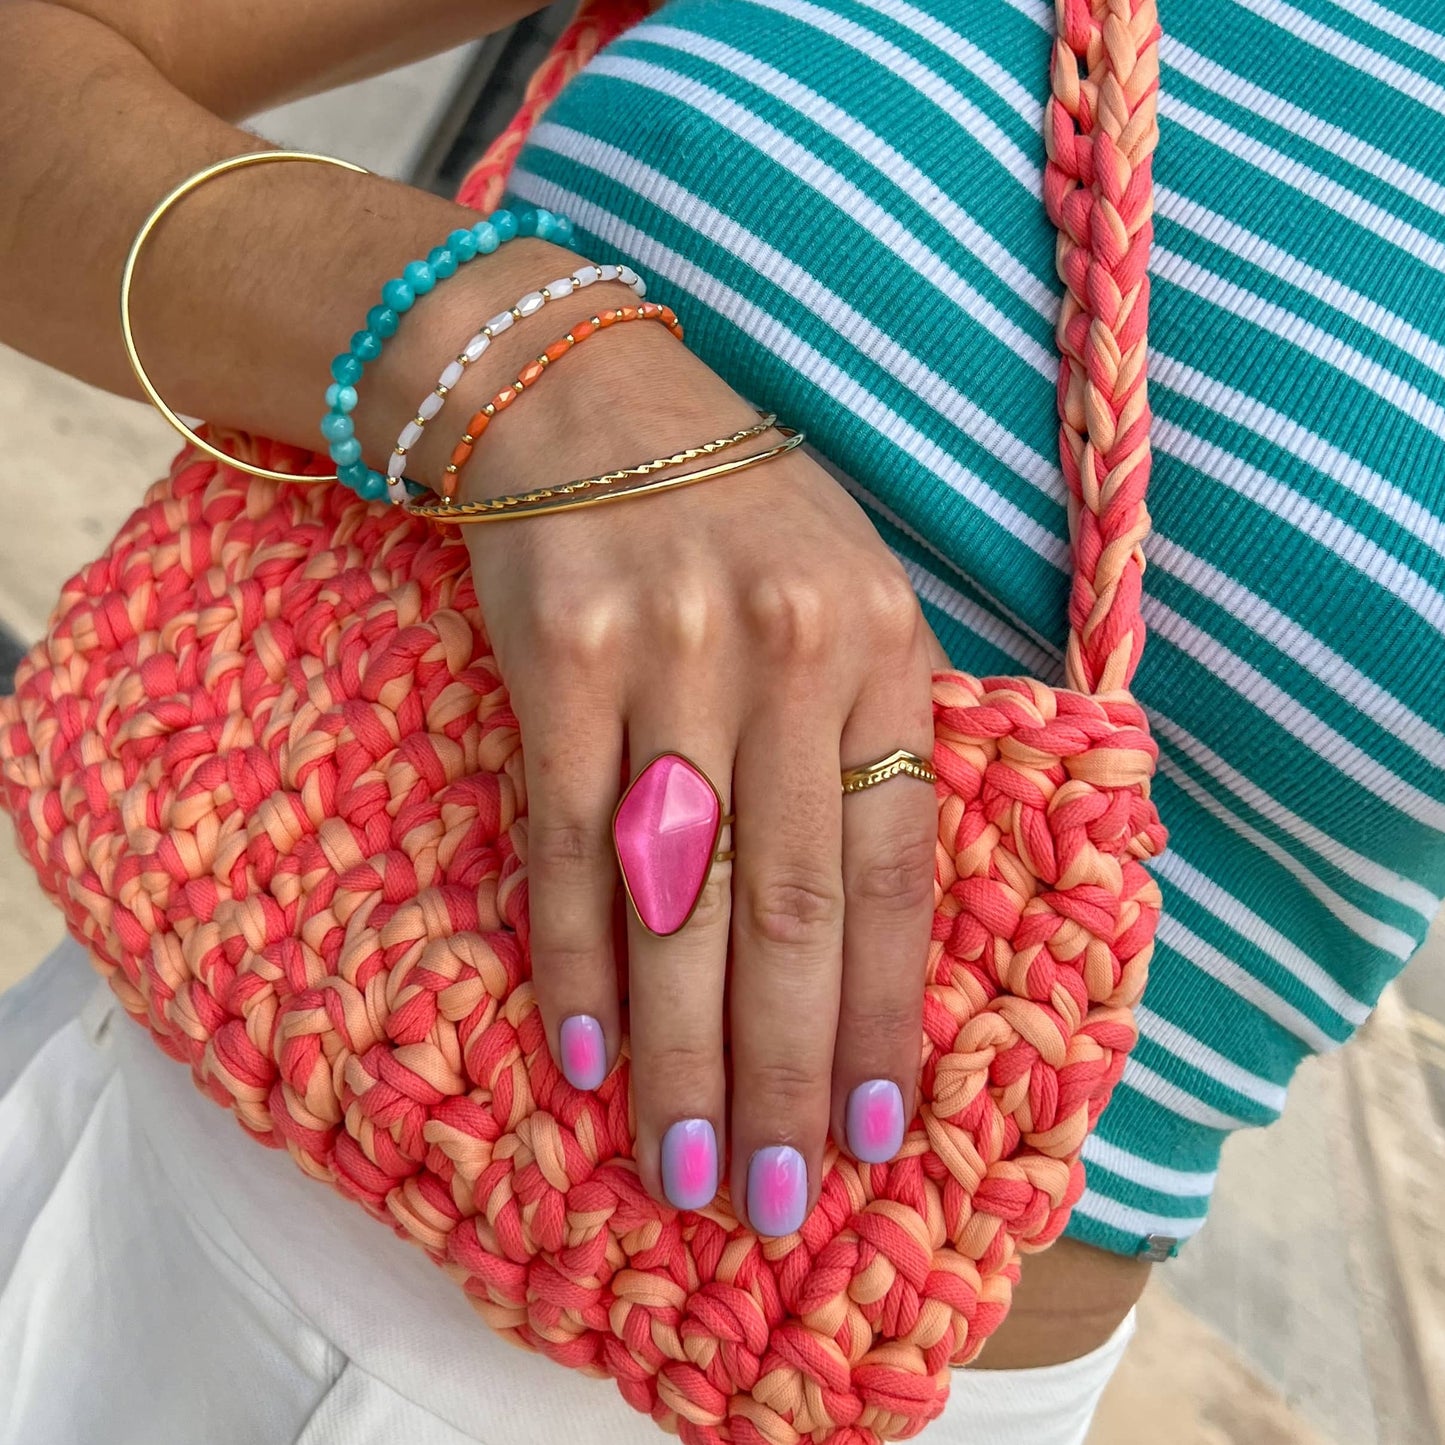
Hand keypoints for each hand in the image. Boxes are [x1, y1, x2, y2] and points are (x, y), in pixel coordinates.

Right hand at [458, 320, 941, 1234]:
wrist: (581, 399)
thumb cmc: (733, 515)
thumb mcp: (845, 592)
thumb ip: (872, 732)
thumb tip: (875, 933)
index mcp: (877, 645)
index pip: (892, 872)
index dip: (879, 1015)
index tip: (869, 1136)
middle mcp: (780, 651)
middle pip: (785, 906)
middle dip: (779, 1071)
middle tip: (767, 1197)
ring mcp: (665, 652)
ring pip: (675, 894)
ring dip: (679, 1048)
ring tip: (681, 1164)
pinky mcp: (557, 657)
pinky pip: (564, 841)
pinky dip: (573, 958)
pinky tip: (586, 1056)